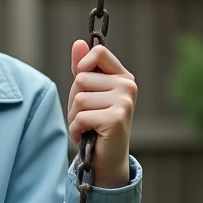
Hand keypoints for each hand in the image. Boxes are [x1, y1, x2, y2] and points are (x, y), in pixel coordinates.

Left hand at [67, 40, 135, 188]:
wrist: (107, 159)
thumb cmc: (95, 124)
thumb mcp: (88, 93)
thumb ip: (83, 67)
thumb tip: (78, 43)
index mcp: (123, 76)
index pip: (98, 52)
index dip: (82, 66)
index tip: (83, 85)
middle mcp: (128, 86)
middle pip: (81, 78)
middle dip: (74, 100)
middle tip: (87, 116)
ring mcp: (124, 102)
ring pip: (79, 98)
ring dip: (74, 117)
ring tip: (88, 127)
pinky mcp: (116, 118)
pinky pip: (80, 117)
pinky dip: (76, 130)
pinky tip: (88, 136)